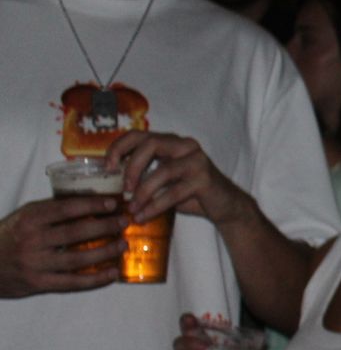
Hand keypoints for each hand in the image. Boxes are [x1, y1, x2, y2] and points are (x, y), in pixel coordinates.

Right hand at [0, 196, 123, 296]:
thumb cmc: (11, 236)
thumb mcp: (25, 217)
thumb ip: (52, 210)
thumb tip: (92, 199)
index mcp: (29, 219)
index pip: (65, 209)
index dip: (91, 205)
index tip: (113, 203)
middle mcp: (32, 240)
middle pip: (75, 233)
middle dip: (105, 226)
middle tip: (125, 222)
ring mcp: (35, 264)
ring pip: (77, 258)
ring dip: (105, 252)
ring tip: (123, 245)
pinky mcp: (39, 283)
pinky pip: (73, 282)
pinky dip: (96, 279)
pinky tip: (112, 274)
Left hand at [106, 130, 250, 226]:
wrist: (225, 206)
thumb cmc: (190, 193)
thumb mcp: (164, 181)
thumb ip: (144, 175)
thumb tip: (110, 182)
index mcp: (172, 142)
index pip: (140, 134)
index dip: (119, 147)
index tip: (107, 167)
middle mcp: (185, 145)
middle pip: (150, 144)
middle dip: (131, 167)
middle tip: (123, 188)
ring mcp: (197, 161)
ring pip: (163, 170)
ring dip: (143, 191)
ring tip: (132, 208)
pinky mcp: (205, 179)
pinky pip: (174, 192)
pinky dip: (155, 205)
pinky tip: (144, 216)